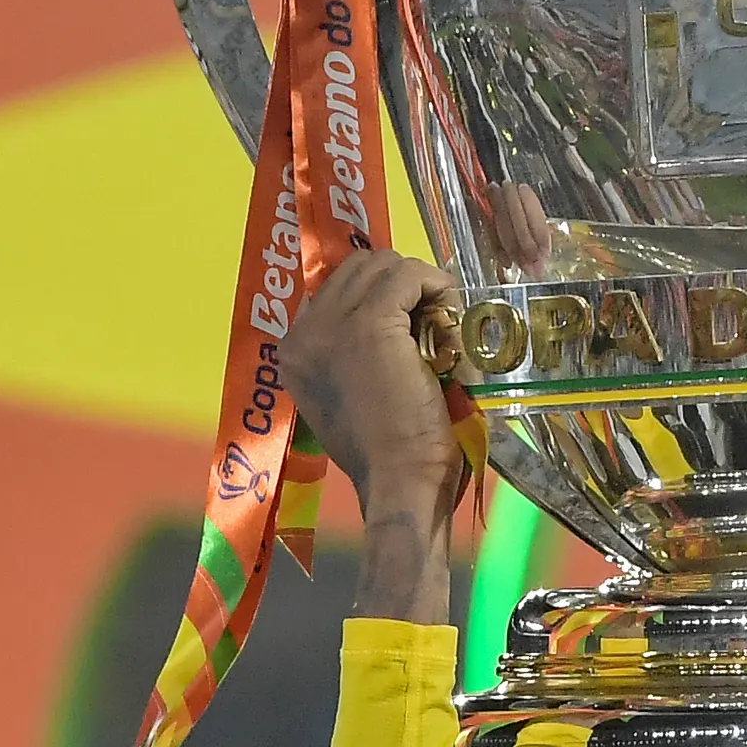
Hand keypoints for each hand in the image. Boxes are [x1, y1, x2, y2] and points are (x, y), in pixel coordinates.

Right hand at [280, 249, 465, 622]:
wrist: (398, 480)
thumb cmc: (389, 450)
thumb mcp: (358, 392)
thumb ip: (357, 351)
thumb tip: (398, 310)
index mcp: (294, 350)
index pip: (341, 286)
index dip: (385, 294)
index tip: (416, 320)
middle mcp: (303, 332)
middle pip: (362, 266)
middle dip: (404, 285)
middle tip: (434, 322)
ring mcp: (333, 325)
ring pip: (387, 266)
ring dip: (423, 288)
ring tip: (443, 328)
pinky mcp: (369, 323)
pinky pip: (410, 277)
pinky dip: (439, 289)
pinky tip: (451, 323)